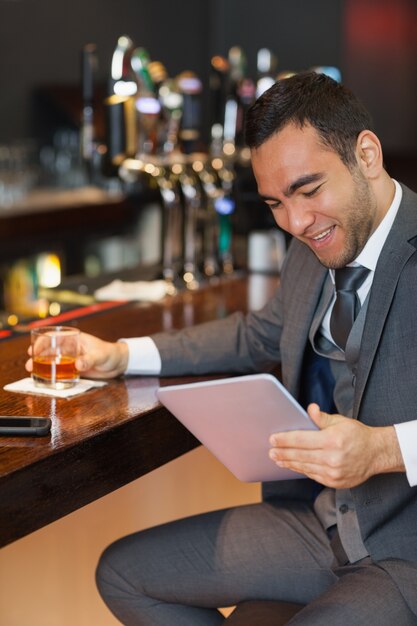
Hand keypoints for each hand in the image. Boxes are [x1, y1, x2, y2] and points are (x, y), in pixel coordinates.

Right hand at [26, 332, 128, 379]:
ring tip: (32, 372)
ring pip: (52, 361)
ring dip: (42, 365)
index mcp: (74, 339)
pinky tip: (44, 379)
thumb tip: (77, 364)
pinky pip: (60, 371)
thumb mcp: (100, 356)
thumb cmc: (110, 353)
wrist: (119, 363)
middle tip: (29, 364)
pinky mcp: (74, 369)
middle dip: (37, 356)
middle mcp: (71, 348)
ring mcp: (71, 359)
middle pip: (49, 350)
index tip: (33, 349)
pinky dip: (51, 374)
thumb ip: (89, 360)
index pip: (54, 337)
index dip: (42, 342)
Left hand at [269, 403, 404, 487]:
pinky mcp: (335, 482)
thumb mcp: (341, 421)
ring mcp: (333, 472)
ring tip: (278, 459)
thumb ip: (322, 418)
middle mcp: (332, 458)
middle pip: (300, 455)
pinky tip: (293, 466)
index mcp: (332, 440)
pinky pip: (313, 475)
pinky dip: (302, 470)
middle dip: (283, 453)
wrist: (376, 454)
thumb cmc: (357, 435)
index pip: (301, 440)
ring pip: (305, 467)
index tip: (272, 439)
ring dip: (289, 463)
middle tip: (271, 452)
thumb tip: (310, 409)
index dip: (284, 440)